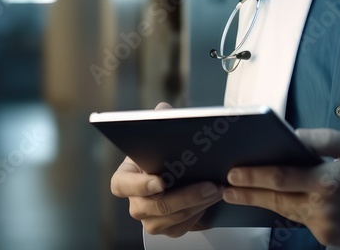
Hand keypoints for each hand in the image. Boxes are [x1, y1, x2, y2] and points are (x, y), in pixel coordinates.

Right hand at [110, 102, 225, 237]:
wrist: (181, 175)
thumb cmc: (166, 154)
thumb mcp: (161, 137)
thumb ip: (159, 121)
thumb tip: (163, 109)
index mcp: (125, 178)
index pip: (121, 186)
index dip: (139, 185)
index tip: (160, 181)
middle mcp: (135, 202)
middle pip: (150, 207)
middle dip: (182, 197)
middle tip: (208, 185)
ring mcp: (150, 219)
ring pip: (169, 219)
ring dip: (196, 205)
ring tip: (217, 189)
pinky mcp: (167, 229)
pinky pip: (181, 227)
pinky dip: (199, 214)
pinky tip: (213, 199)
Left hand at [223, 129, 339, 247]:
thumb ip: (323, 140)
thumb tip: (294, 134)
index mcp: (329, 182)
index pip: (280, 178)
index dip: (253, 176)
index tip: (233, 172)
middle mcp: (323, 208)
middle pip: (275, 199)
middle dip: (247, 193)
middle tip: (225, 187)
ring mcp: (325, 227)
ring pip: (286, 212)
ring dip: (265, 201)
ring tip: (243, 191)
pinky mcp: (328, 239)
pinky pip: (302, 220)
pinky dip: (289, 209)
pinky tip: (278, 198)